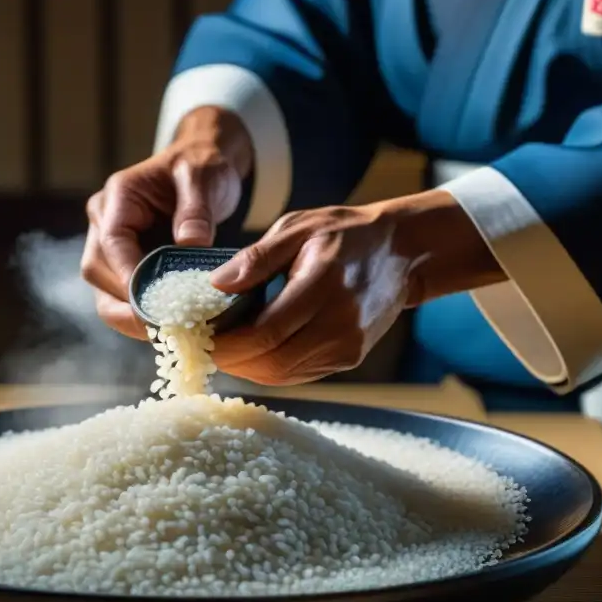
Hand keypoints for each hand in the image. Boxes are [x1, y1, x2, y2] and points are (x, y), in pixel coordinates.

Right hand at [81, 107, 252, 337]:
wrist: (202, 166)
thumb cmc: (201, 166)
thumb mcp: (204, 178)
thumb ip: (196, 210)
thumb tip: (190, 244)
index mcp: (119, 196)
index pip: (112, 243)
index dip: (128, 277)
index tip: (152, 306)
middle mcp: (105, 221)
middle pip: (97, 271)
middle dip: (125, 305)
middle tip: (161, 330)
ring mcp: (110, 244)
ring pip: (104, 290)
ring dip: (129, 317)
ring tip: (165, 336)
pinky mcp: (124, 263)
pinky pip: (122, 296)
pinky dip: (139, 315)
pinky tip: (167, 329)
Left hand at [208, 191, 504, 385]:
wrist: (402, 252)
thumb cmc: (345, 234)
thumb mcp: (297, 228)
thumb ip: (256, 257)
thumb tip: (215, 285)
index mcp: (325, 284)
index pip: (266, 331)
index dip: (228, 342)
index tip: (199, 335)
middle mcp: (341, 322)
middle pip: (272, 361)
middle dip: (231, 359)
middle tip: (204, 345)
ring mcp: (349, 346)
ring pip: (283, 374)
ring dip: (247, 366)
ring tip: (224, 346)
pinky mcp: (350, 358)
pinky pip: (299, 373)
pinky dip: (270, 367)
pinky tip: (255, 349)